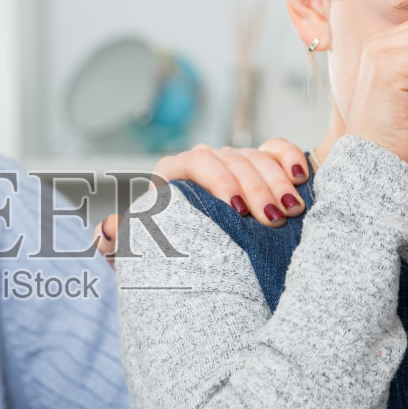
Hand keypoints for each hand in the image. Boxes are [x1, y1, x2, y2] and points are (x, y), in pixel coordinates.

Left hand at [95, 139, 310, 259]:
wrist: (188, 259)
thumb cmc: (163, 253)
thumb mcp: (137, 250)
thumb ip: (117, 242)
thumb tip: (104, 232)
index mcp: (173, 173)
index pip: (196, 162)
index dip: (218, 180)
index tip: (236, 210)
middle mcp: (205, 162)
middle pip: (233, 160)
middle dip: (256, 188)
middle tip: (272, 219)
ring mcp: (235, 162)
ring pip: (258, 158)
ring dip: (277, 182)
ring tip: (291, 211)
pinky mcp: (262, 166)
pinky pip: (278, 149)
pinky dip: (291, 158)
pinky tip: (303, 178)